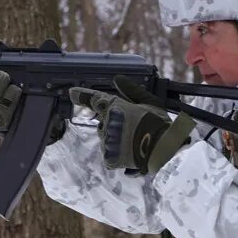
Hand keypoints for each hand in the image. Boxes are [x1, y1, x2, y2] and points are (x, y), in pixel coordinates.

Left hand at [70, 78, 195, 173]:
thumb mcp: (149, 101)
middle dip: (114, 122)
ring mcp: (107, 141)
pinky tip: (132, 152)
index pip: (94, 99)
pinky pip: (110, 154)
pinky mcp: (110, 158)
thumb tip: (117, 80)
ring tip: (137, 141)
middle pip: (103, 121)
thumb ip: (130, 90)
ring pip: (107, 138)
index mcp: (115, 106)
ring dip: (117, 138)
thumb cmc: (159, 123)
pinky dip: (119, 154)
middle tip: (134, 127)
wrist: (165, 149)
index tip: (72, 93)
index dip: (81, 95)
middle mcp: (107, 123)